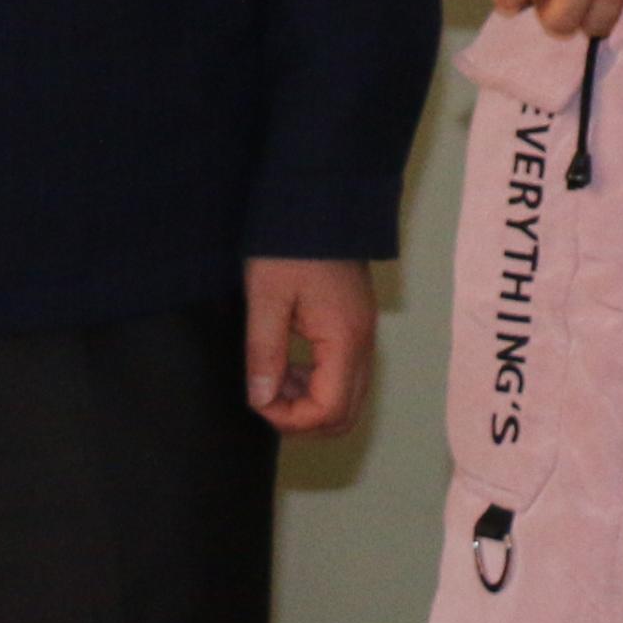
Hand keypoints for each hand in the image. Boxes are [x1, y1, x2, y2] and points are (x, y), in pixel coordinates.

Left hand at [244, 257, 377, 435]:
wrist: (321, 202)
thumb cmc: (291, 246)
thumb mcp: (267, 298)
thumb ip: (264, 353)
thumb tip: (261, 399)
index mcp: (344, 339)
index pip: (328, 410)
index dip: (290, 419)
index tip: (258, 401)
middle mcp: (363, 343)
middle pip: (346, 414)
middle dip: (304, 421)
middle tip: (267, 400)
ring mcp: (364, 335)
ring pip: (348, 398)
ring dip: (310, 403)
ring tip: (274, 380)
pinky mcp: (356, 327)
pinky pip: (346, 376)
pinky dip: (318, 385)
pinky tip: (290, 365)